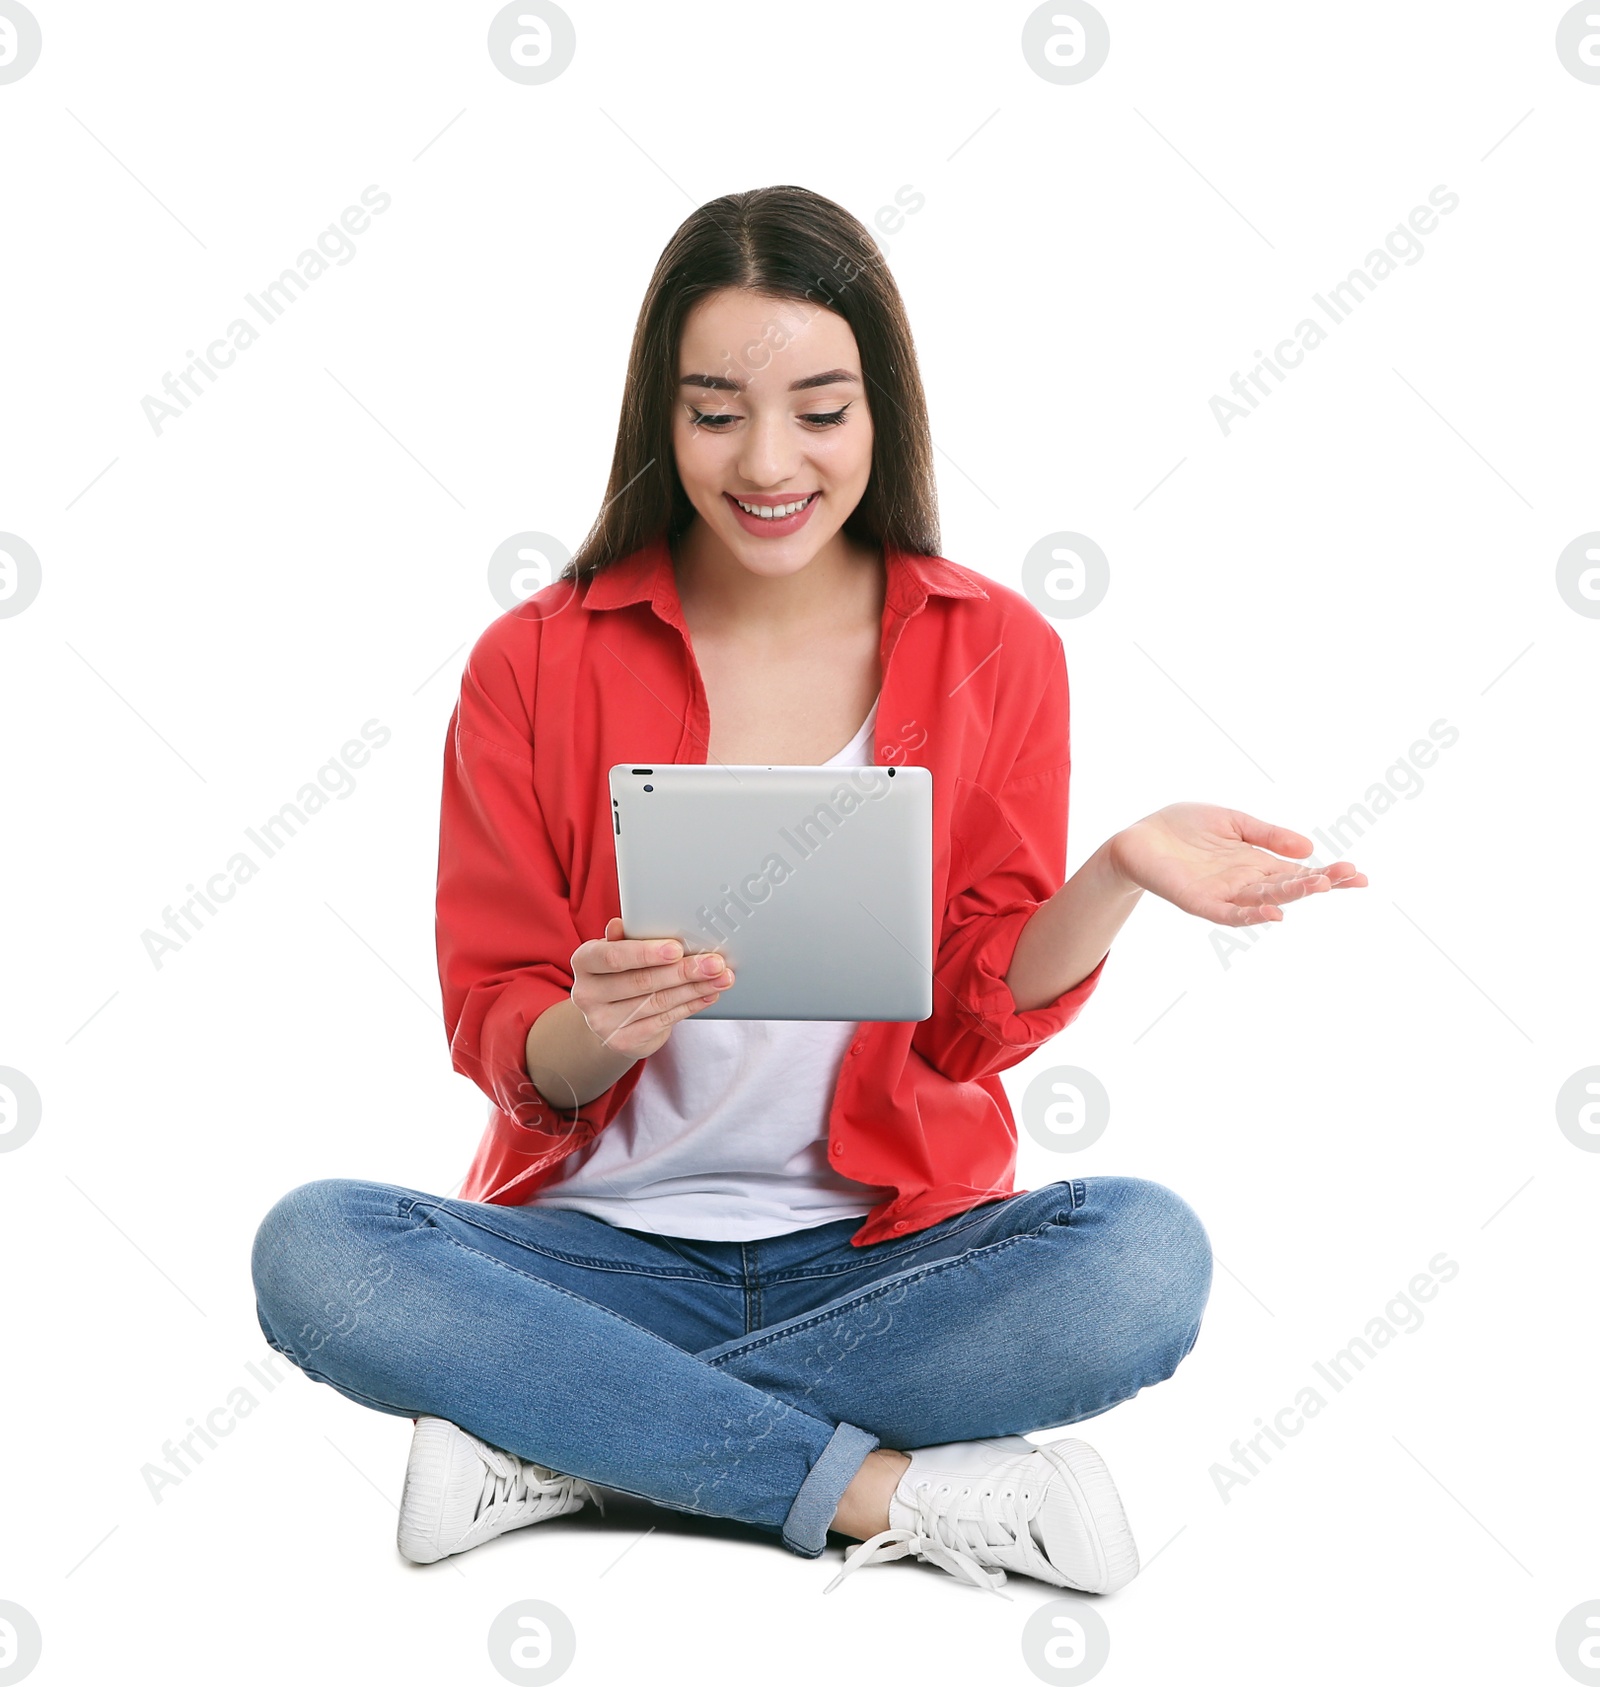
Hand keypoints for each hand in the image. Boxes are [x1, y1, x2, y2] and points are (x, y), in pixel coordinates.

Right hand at [568, 918, 735, 1057]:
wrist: (609, 1017)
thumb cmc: (619, 972)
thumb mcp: (618, 950)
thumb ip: (626, 938)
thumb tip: (621, 924)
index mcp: (584, 961)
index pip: (613, 957)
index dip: (646, 953)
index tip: (677, 948)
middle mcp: (587, 993)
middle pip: (642, 981)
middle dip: (683, 970)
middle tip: (714, 962)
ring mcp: (602, 1022)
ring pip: (658, 1002)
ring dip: (695, 988)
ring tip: (721, 977)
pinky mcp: (622, 1041)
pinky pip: (664, 1020)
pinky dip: (691, 1005)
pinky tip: (709, 995)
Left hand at [1108, 804, 1367, 926]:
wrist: (1138, 838)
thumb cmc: (1184, 828)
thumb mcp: (1233, 821)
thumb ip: (1268, 835)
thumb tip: (1309, 846)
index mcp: (1257, 863)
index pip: (1300, 871)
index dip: (1330, 874)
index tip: (1360, 875)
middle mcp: (1246, 882)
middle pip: (1291, 886)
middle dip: (1322, 881)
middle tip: (1351, 877)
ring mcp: (1225, 894)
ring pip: (1267, 899)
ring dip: (1293, 894)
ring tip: (1321, 885)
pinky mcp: (1200, 901)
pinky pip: (1230, 914)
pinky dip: (1252, 915)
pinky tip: (1274, 913)